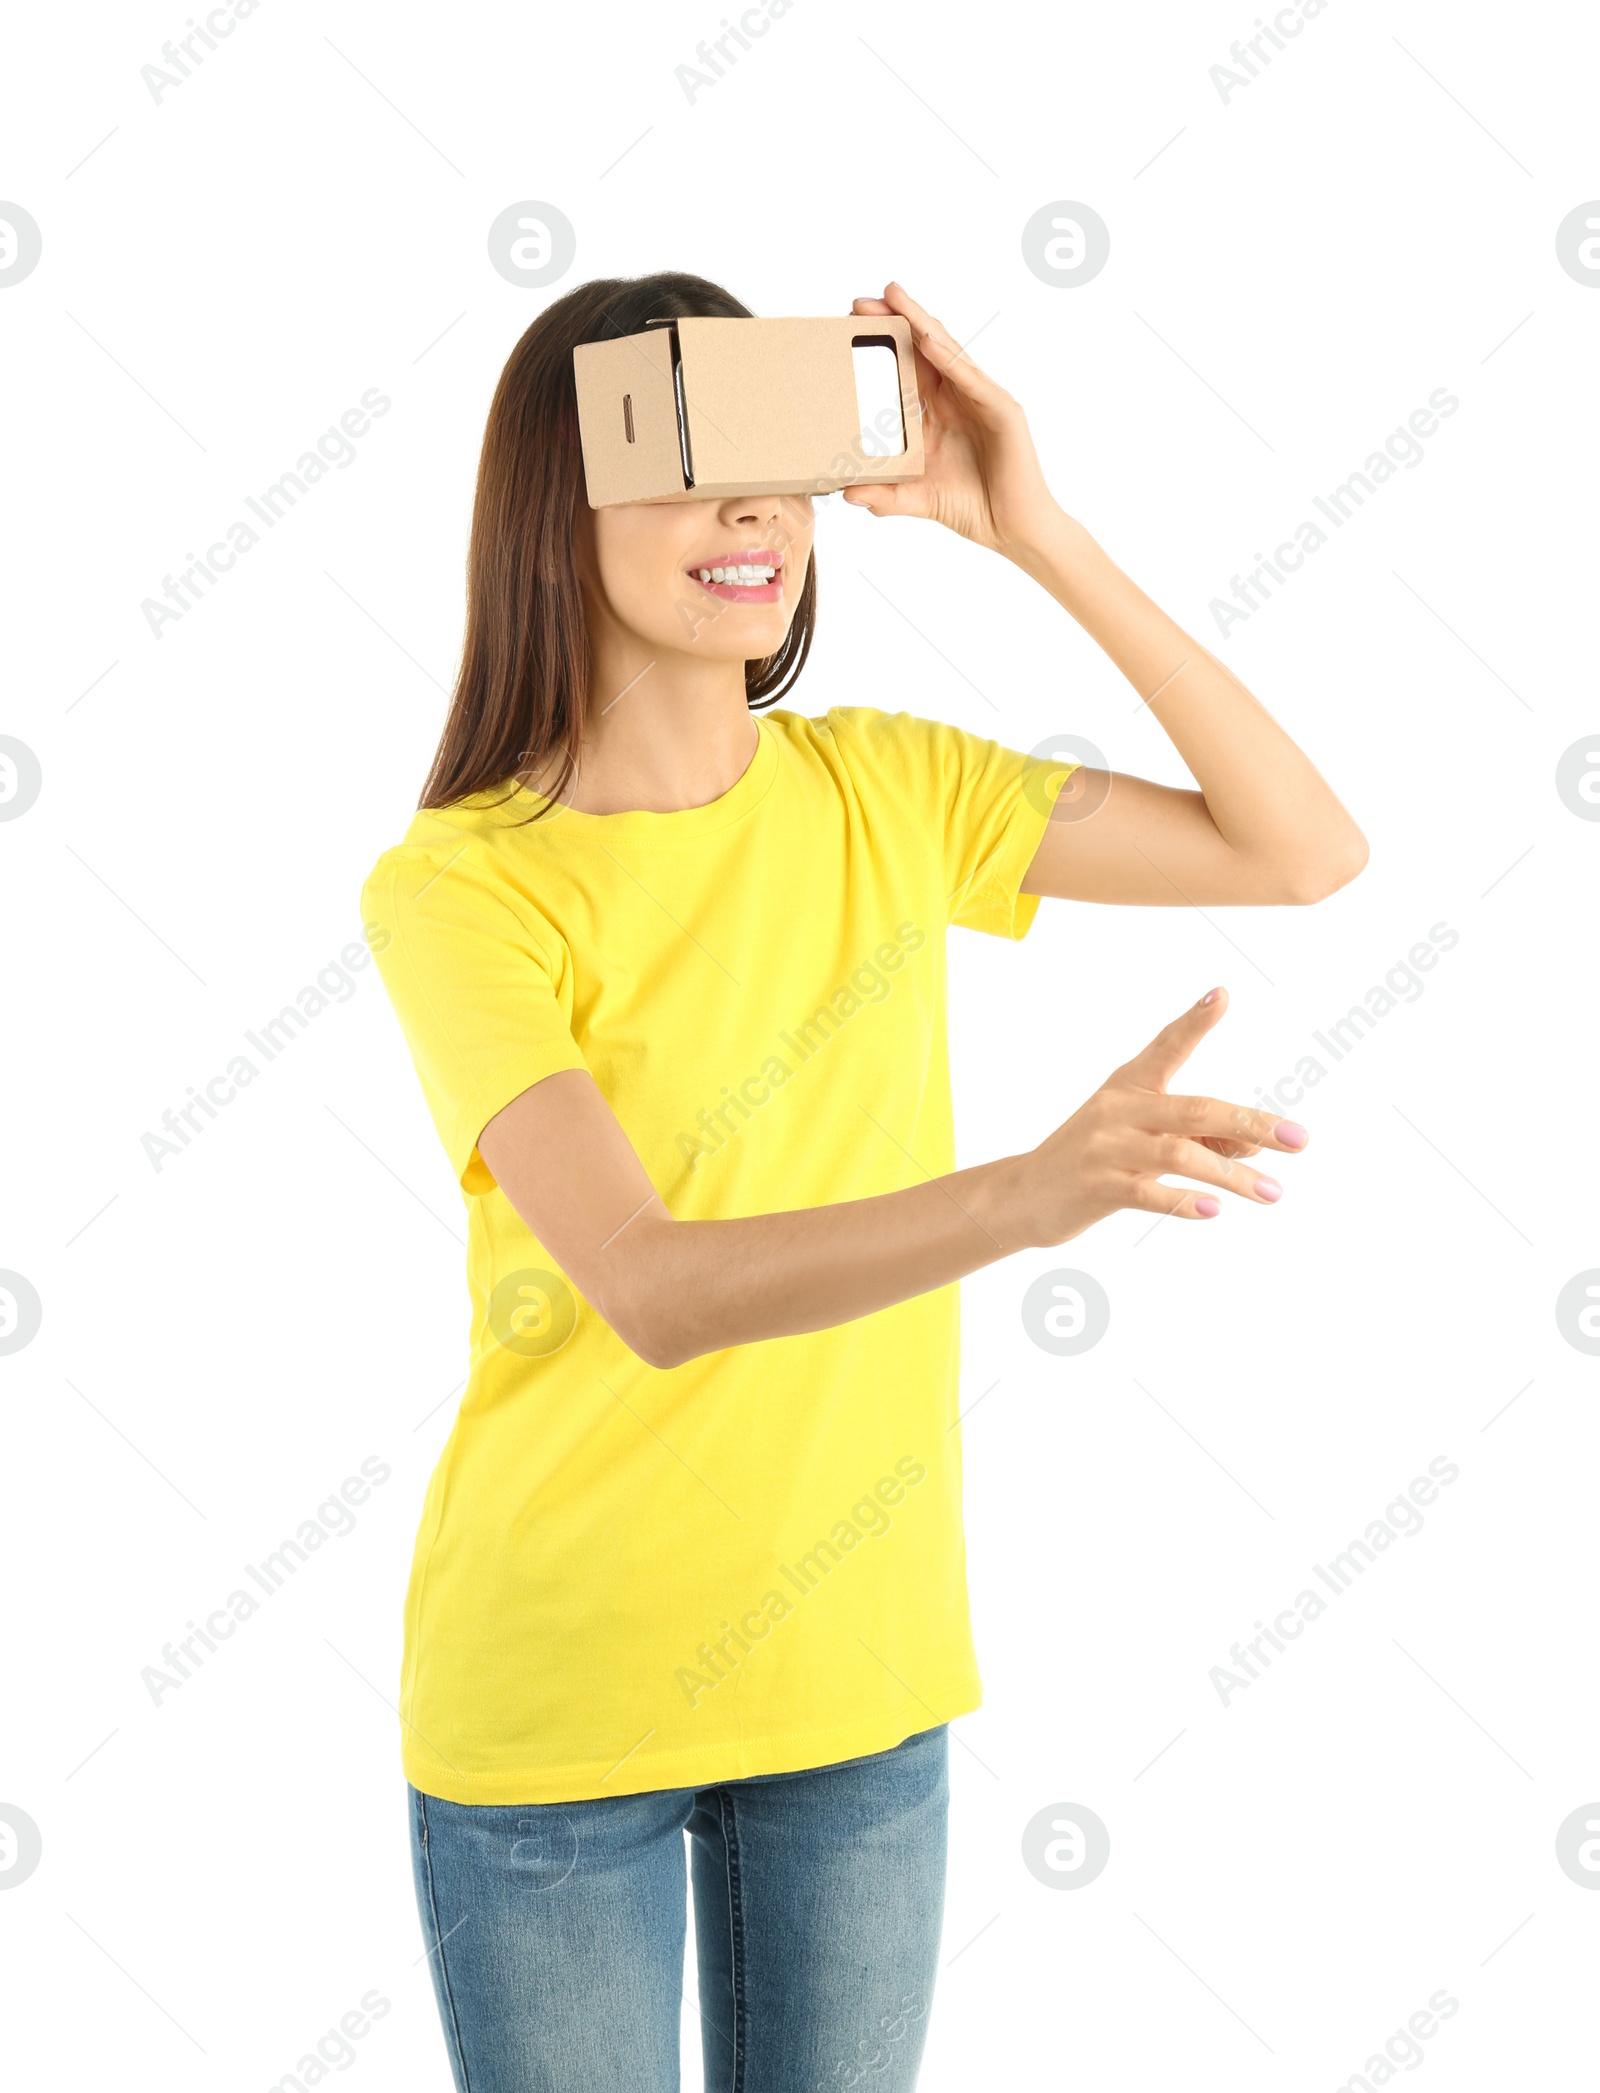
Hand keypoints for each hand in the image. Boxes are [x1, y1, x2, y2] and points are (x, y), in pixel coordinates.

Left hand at [844, 281, 1060, 556]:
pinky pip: (970, 377)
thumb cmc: (974, 509)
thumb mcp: (917, 500)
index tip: (848, 327)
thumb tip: (846, 493)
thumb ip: (884, 496)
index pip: (906, 369)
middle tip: (857, 303)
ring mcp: (981, 399)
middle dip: (894, 321)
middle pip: (923, 349)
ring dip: (919, 322)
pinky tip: (926, 338)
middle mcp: (958, 399)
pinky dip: (948, 356)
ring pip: (947, 351)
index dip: (882, 347)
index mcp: (937, 414)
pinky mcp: (1002, 409)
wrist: (1014, 530)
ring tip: (892, 297)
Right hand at [1008, 987, 1308, 1245]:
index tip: (1222, 995)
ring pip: (1181, 1155)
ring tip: (1273, 1194)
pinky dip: (1185, 1202)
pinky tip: (1214, 1210)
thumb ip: (1196, 1136)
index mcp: (1129, 1085)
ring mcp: (1106, 1148)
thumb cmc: (1094, 1159)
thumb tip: (1253, 1146)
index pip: (1166, 1046)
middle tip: (1299, 1140)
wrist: (1024, 1194)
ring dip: (1233, 1176)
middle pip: (1195, 1110)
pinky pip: (1149, 1195)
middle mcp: (1118, 1109)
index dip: (1194, 1020)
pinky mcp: (1097, 1187)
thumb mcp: (1140, 1136)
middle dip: (1252, 1124)